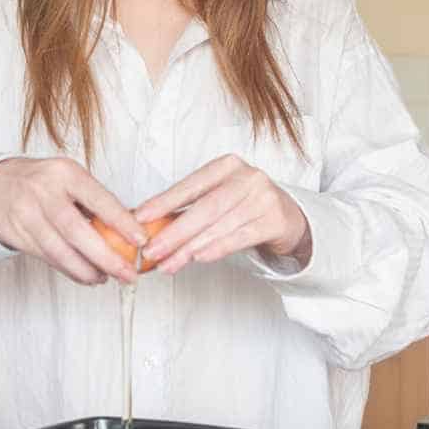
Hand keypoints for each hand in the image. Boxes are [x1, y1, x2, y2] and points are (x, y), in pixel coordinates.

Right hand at [0, 157, 145, 284]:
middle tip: (127, 273)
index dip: (121, 222)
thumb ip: (94, 200)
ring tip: (105, 278)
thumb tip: (129, 228)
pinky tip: (85, 274)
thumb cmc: (39, 181)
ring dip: (87, 270)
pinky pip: (48, 258)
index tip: (140, 240)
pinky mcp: (16, 234)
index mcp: (64, 173)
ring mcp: (26, 214)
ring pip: (60, 251)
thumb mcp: (68, 177)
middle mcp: (44, 192)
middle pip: (78, 231)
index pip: (98, 199)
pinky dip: (70, 270)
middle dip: (106, 257)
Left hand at [133, 154, 310, 274]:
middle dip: (174, 232)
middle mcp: (247, 177)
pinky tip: (198, 258)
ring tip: (169, 262)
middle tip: (151, 250)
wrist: (288, 217)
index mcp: (227, 165)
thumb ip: (188, 209)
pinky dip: (216, 248)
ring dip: (190, 248)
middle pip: (204, 207)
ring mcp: (263, 198)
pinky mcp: (274, 220)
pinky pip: (240, 237)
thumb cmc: (245, 206)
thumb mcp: (219, 197)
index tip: (140, 217)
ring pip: (219, 225)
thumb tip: (148, 226)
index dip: (164, 202)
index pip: (190, 185)